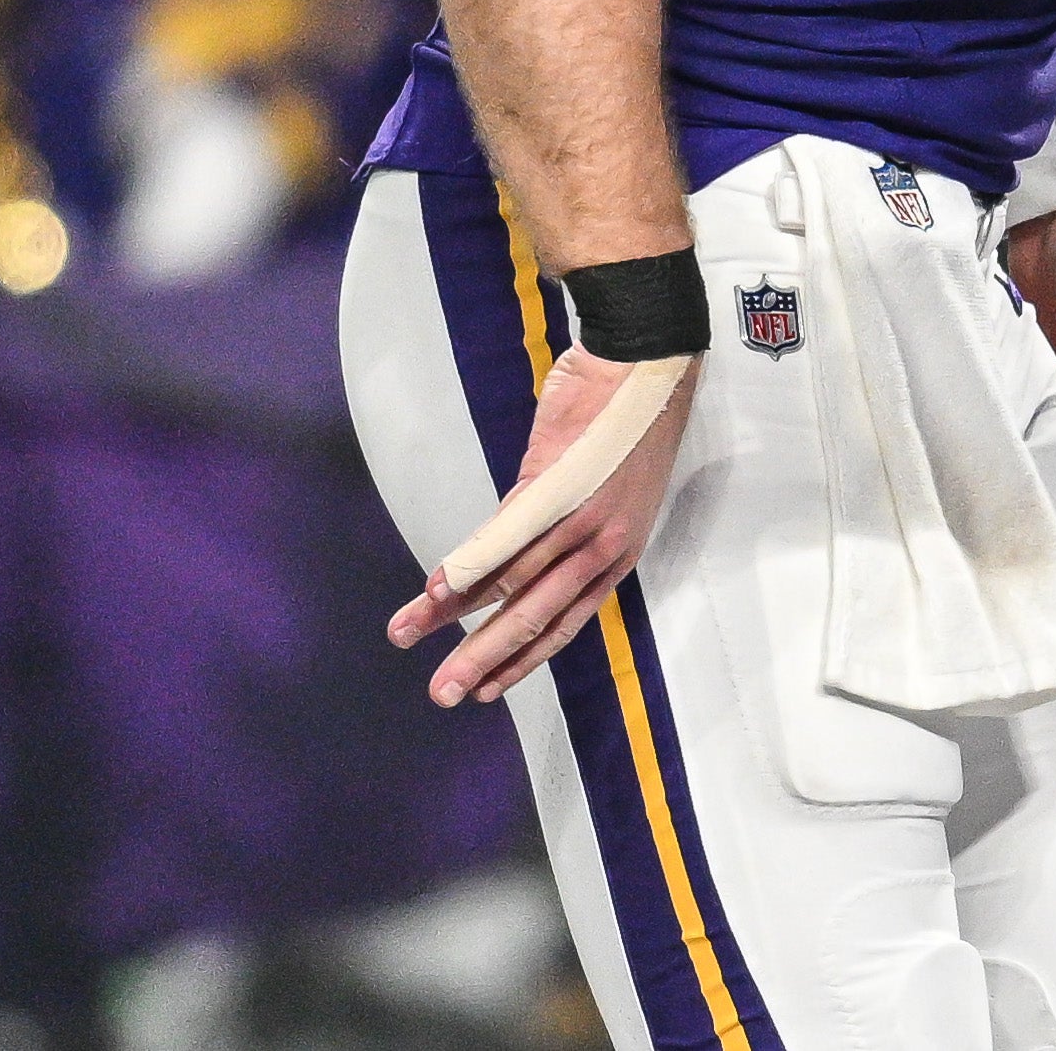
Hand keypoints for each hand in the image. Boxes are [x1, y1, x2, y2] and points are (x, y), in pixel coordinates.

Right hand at [388, 346, 699, 704]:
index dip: (524, 658)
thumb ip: (567, 526)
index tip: (491, 689)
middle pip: (534, 617)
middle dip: (482, 660)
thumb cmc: (627, 415)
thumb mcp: (609, 488)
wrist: (648, 359)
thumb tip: (519, 549)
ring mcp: (579, 518)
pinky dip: (465, 567)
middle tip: (443, 695)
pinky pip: (502, 537)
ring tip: (407, 634)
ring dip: (451, 614)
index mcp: (618, 550)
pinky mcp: (554, 485)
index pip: (566, 623)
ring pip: (508, 582)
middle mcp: (602, 546)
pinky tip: (433, 589)